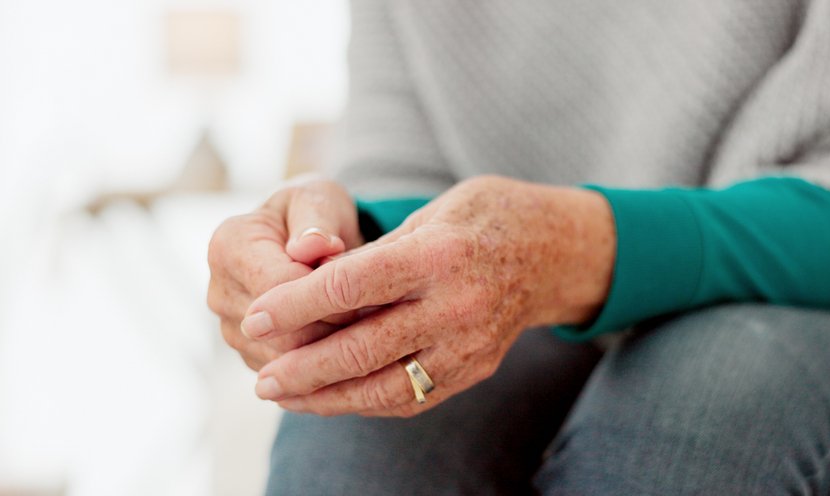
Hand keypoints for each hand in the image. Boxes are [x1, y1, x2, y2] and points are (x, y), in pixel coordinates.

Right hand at [207, 179, 363, 369]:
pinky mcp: (250, 354)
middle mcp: (220, 292)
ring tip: (369, 331)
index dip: (326, 296)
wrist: (303, 241)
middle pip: (279, 332)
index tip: (371, 292)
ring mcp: (231, 329)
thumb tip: (313, 246)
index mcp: (229, 246)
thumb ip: (317, 221)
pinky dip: (322, 366)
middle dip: (332, 329)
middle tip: (378, 320)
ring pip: (284, 361)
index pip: (276, 288)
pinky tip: (353, 348)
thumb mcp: (320, 201)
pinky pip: (288, 376)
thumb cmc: (314, 216)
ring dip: (330, 351)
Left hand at [241, 176, 615, 415]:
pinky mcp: (475, 369)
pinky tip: (331, 399)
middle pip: (363, 346)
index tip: (256, 315)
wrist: (556, 252)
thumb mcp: (433, 212)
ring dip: (328, 397)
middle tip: (260, 378)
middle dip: (303, 367)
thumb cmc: (486, 218)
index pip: (352, 286)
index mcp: (440, 254)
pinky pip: (413, 397)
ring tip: (284, 397)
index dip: (296, 304)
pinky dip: (367, 402)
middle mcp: (457, 305)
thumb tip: (313, 288)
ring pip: (386, 386)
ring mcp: (470, 344)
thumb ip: (377, 254)